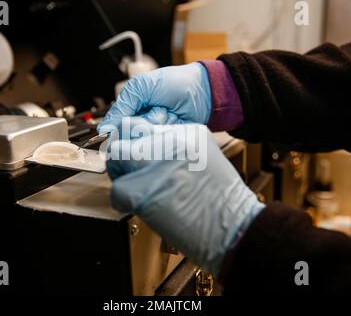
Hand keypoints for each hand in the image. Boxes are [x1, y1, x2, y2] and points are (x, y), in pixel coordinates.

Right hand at [97, 63, 211, 132]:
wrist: (202, 91)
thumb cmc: (174, 83)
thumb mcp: (142, 85)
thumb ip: (123, 103)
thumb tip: (105, 127)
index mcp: (130, 110)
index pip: (114, 127)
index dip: (120, 126)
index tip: (129, 119)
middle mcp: (140, 125)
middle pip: (130, 136)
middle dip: (145, 121)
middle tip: (158, 108)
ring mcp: (154, 135)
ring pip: (146, 141)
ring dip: (159, 124)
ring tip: (169, 112)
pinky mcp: (167, 143)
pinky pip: (161, 145)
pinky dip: (169, 132)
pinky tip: (176, 121)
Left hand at [106, 120, 264, 275]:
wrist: (233, 227)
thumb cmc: (224, 199)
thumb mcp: (208, 156)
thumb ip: (179, 147)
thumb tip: (154, 148)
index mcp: (187, 132)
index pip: (145, 123)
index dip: (137, 138)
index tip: (137, 150)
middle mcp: (169, 142)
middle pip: (127, 132)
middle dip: (124, 150)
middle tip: (128, 166)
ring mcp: (154, 164)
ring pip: (117, 156)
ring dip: (121, 171)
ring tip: (133, 185)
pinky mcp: (141, 190)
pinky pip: (117, 189)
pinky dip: (123, 200)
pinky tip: (139, 205)